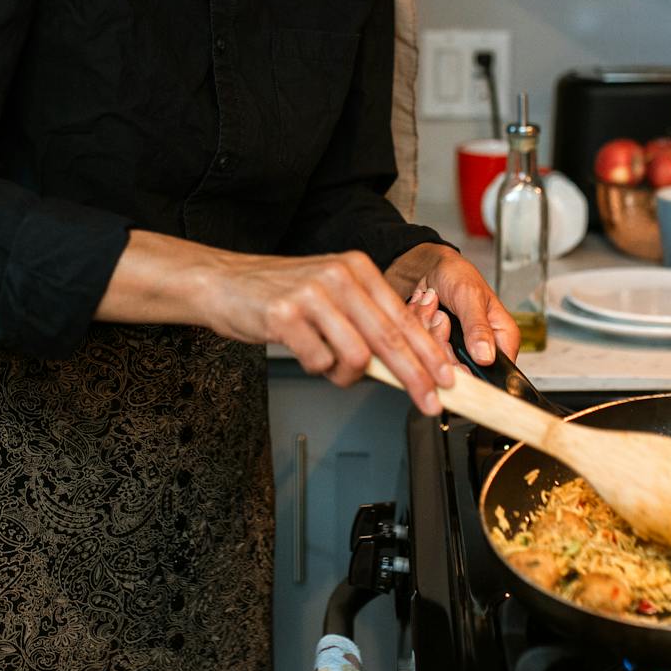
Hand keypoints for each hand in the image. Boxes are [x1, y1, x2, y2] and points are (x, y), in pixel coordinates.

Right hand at [202, 250, 454, 413]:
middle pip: (390, 337)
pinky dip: (315, 367)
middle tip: (430, 401)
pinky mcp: (285, 313)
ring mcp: (312, 293)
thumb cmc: (279, 293)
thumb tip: (405, 367)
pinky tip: (303, 352)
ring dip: (347, 374)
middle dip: (415, 376)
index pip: (403, 318)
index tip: (447, 381)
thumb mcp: (330, 297)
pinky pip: (317, 360)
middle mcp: (339, 275)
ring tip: (329, 365)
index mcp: (357, 268)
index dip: (429, 353)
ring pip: (355, 354)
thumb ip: (364, 322)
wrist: (223, 282)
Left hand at [384, 243, 520, 366]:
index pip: (494, 372)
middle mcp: (482, 347)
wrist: (429, 266)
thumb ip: (478, 327)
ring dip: (427, 328)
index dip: (470, 370)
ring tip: (432, 305)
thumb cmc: (457, 274)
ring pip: (437, 360)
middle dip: (441, 341)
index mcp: (501, 337)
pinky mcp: (438, 346)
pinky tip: (423, 309)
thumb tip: (486, 357)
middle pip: (459, 369)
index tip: (452, 356)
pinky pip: (421, 350)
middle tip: (440, 315)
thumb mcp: (470, 296)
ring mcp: (458, 349)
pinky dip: (418, 326)